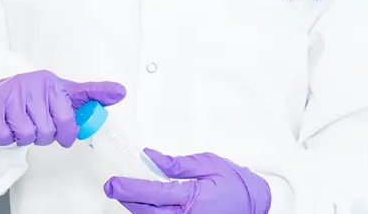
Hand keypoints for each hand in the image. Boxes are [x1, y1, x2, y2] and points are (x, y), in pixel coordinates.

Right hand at [0, 69, 125, 148]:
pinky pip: (6, 137)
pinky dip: (6, 137)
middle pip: (49, 130)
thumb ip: (89, 95)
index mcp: (53, 84)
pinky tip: (6, 124)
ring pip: (28, 135)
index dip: (69, 128)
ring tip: (22, 124)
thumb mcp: (61, 92)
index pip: (71, 112)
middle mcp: (34, 86)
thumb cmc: (32, 96)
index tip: (73, 122)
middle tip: (38, 125)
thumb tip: (120, 91)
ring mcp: (11, 95)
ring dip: (25, 137)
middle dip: (45, 135)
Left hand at [104, 149, 270, 213]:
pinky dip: (150, 213)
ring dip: (136, 207)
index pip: (154, 193)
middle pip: (146, 212)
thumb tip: (151, 158)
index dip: (130, 187)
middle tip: (113, 186)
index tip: (114, 182)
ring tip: (127, 192)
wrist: (254, 203)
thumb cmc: (235, 184)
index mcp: (193, 198)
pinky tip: (144, 203)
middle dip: (126, 199)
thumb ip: (177, 164)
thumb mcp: (207, 164)